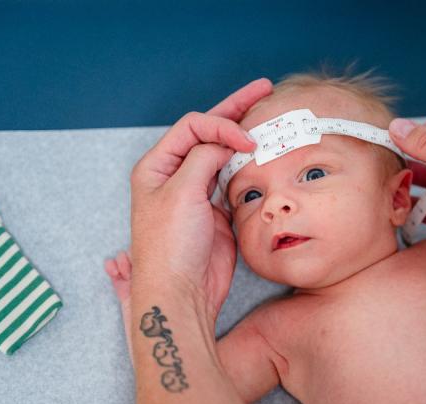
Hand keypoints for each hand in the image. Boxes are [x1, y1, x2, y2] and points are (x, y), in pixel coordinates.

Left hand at [130, 78, 272, 316]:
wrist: (182, 292)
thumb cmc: (170, 247)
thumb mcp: (182, 193)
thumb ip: (204, 159)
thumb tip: (226, 141)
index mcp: (158, 167)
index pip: (192, 126)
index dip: (220, 124)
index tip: (246, 138)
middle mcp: (177, 176)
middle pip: (208, 133)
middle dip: (235, 111)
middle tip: (264, 89)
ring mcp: (198, 194)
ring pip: (224, 155)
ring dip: (244, 138)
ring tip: (268, 118)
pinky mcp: (217, 213)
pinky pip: (235, 181)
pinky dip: (249, 167)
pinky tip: (263, 157)